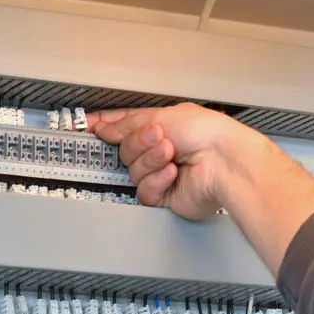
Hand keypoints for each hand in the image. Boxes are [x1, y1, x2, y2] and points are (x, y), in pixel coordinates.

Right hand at [89, 103, 266, 219]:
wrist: (226, 162)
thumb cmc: (209, 134)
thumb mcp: (162, 116)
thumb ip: (128, 123)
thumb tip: (105, 126)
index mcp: (164, 126)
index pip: (126, 126)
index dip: (106, 126)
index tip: (87, 126)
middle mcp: (163, 150)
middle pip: (126, 150)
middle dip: (139, 143)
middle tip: (159, 137)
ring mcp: (164, 174)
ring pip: (134, 171)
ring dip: (151, 160)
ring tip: (172, 154)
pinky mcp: (166, 196)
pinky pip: (145, 190)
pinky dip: (157, 180)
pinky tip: (173, 173)